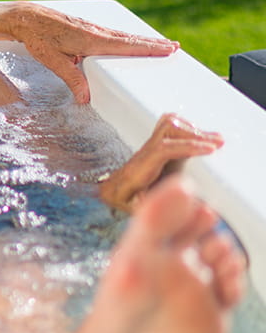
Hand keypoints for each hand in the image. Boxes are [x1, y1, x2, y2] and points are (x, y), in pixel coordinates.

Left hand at [1, 2, 178, 102]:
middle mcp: (95, 31)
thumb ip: (71, 78)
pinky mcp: (85, 27)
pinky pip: (111, 34)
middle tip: (175, 46)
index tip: (168, 48)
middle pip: (129, 39)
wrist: (25, 17)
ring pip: (121, 35)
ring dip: (141, 39)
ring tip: (159, 44)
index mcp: (91, 39)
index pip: (126, 45)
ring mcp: (91, 28)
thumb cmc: (36, 37)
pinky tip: (129, 41)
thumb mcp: (52, 60)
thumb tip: (85, 98)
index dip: (148, 47)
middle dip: (152, 43)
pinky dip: (125, 38)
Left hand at [98, 113, 222, 212]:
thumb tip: (173, 200)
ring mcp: (150, 145)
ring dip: (194, 130)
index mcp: (140, 169)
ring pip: (169, 124)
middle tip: (219, 144)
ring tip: (215, 140)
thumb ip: (149, 205)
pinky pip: (170, 126)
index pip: (163, 149)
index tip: (211, 150)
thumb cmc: (125, 202)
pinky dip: (189, 128)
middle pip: (167, 130)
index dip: (187, 147)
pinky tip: (202, 139)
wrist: (114, 190)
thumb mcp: (135, 208)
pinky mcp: (157, 144)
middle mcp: (145, 152)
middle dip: (195, 134)